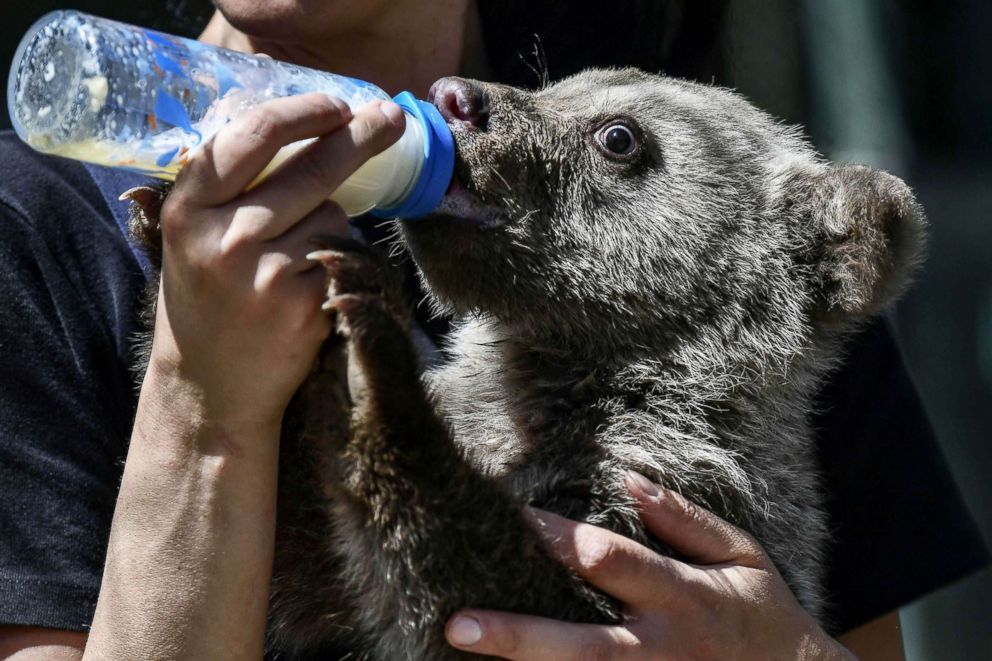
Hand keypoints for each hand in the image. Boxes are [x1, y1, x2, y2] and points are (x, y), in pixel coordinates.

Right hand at [148, 93, 404, 434]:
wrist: (211, 386)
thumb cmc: (207, 299)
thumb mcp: (194, 236)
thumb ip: (229, 186)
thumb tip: (296, 120)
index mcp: (188, 210)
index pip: (250, 137)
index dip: (301, 112)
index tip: (335, 103)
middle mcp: (224, 239)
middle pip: (311, 168)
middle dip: (359, 136)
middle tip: (390, 116)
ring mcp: (267, 275)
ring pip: (334, 214)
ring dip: (334, 220)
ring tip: (298, 254)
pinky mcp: (305, 307)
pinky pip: (345, 257)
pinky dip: (341, 259)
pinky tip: (311, 284)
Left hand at [445, 472, 854, 659]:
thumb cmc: (766, 617)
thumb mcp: (742, 556)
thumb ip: (685, 520)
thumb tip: (629, 479)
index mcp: (682, 596)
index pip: (607, 559)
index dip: (556, 537)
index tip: (508, 517)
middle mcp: (661, 647)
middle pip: (581, 644)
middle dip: (518, 635)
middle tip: (457, 624)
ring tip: (463, 659)